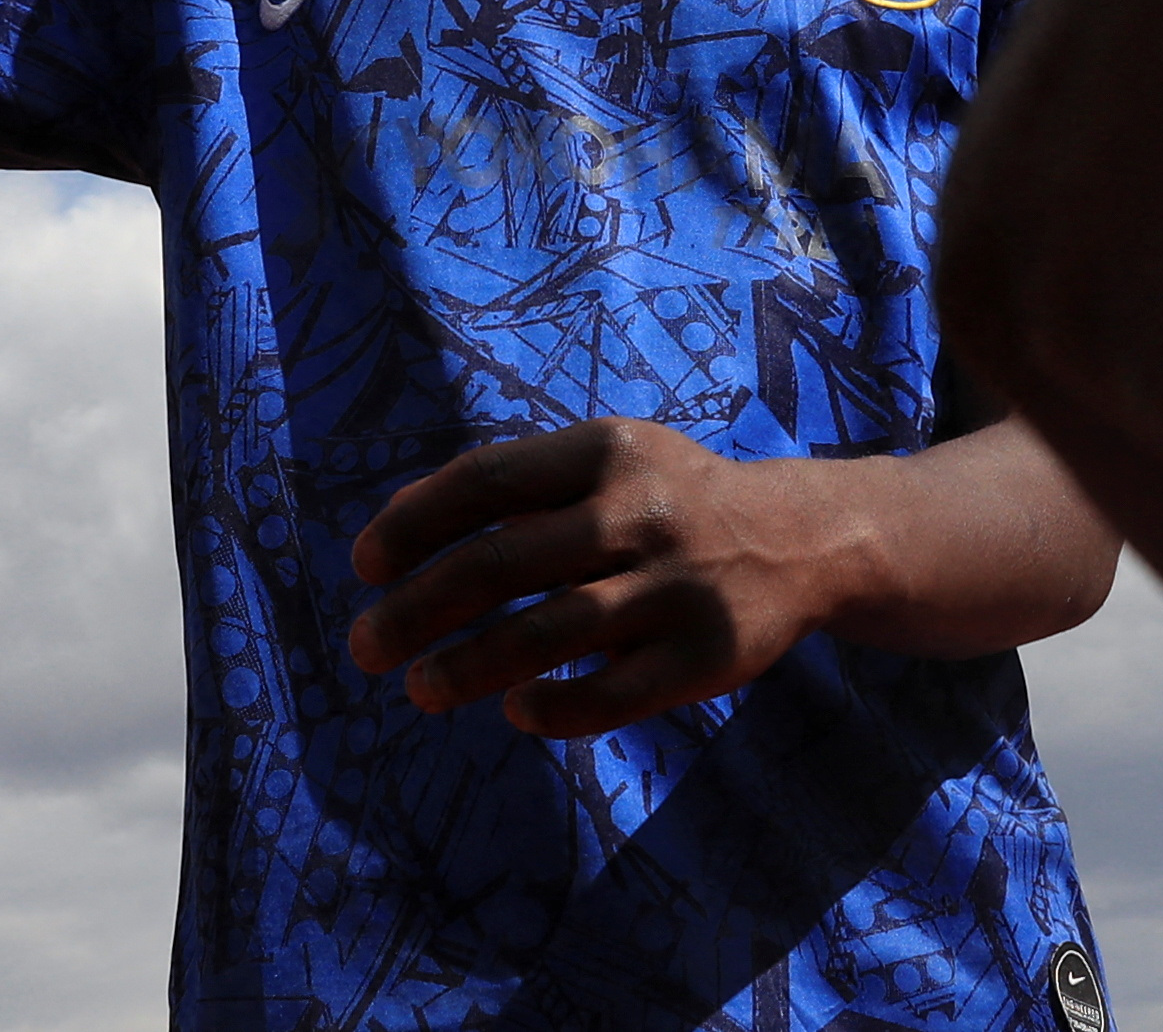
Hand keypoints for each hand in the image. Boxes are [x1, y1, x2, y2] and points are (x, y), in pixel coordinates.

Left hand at [345, 419, 864, 736]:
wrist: (799, 540)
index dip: (413, 524)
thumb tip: (401, 526)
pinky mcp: (703, 657)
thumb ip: (519, 487)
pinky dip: (553, 708)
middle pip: (501, 563)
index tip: (363, 566)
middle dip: (417, 608)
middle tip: (365, 646)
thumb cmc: (669, 499)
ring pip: (547, 634)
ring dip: (468, 667)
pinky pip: (611, 695)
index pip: (484, 481)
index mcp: (604, 451)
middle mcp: (638, 512)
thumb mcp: (607, 460)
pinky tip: (515, 711)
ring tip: (419, 688)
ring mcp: (674, 587)